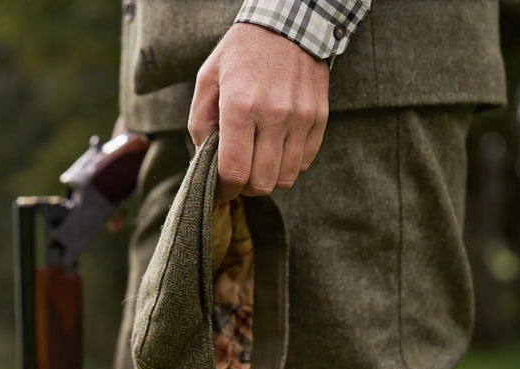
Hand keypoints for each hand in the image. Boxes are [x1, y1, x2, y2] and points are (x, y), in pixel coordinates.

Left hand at [188, 23, 329, 203]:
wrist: (289, 25)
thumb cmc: (241, 54)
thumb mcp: (207, 80)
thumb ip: (199, 123)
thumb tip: (205, 162)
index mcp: (240, 107)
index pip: (234, 171)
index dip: (224, 191)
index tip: (221, 192)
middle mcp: (274, 115)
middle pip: (261, 182)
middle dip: (245, 189)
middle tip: (239, 178)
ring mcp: (301, 118)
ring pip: (285, 178)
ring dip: (268, 179)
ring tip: (257, 164)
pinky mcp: (319, 118)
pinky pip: (304, 162)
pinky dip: (288, 165)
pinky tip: (276, 150)